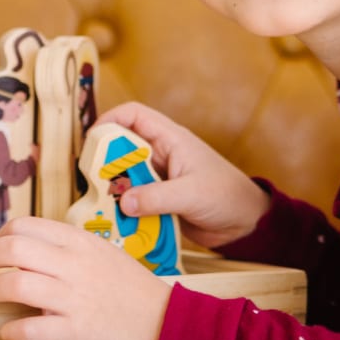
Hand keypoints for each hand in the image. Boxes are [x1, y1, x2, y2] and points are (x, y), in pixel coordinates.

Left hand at [0, 216, 170, 339]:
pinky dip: (11, 331)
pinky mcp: (77, 331)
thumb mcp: (99, 251)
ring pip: (16, 286)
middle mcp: (73, 266)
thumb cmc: (127, 286)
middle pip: (12, 249)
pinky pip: (32, 330)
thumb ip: (64, 246)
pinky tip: (7, 331)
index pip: (23, 226)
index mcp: (78, 242)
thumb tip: (21, 246)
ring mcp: (74, 299)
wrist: (164, 321)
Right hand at [95, 102, 269, 249]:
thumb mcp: (191, 194)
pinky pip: (132, 199)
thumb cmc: (227, 196)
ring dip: (112, 190)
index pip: (134, 115)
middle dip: (104, 162)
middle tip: (92, 180)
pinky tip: (118, 221)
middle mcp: (160, 155)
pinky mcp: (157, 200)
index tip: (92, 139)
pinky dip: (123, 209)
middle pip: (121, 148)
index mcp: (171, 140)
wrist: (246, 224)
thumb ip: (156, 198)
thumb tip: (123, 202)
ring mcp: (157, 178)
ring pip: (124, 176)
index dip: (110, 119)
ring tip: (103, 205)